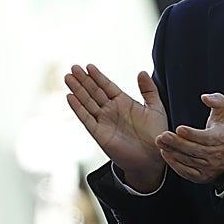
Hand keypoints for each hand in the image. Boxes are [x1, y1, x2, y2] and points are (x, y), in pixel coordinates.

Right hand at [64, 64, 166, 190]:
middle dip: (83, 80)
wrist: (153, 158)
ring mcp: (104, 121)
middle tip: (73, 68)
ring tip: (68, 77)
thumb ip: (149, 90)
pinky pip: (86, 119)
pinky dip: (78, 108)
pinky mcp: (100, 134)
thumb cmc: (156, 135)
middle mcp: (111, 110)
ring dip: (77, 90)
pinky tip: (70, 97)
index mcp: (123, 102)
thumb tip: (142, 72)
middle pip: (94, 92)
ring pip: (87, 102)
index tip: (88, 66)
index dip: (97, 76)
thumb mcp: (156, 108)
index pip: (107, 86)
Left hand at [154, 92, 223, 184]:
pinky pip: (186, 171)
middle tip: (162, 136)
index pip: (205, 138)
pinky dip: (174, 163)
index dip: (192, 134)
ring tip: (160, 143)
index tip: (179, 129)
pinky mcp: (201, 177)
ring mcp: (208, 167)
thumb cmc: (222, 133)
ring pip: (188, 160)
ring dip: (172, 151)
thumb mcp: (223, 116)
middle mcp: (216, 154)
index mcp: (221, 138)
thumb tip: (205, 97)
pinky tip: (165, 154)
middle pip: (194, 149)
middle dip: (176, 143)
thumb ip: (217, 101)